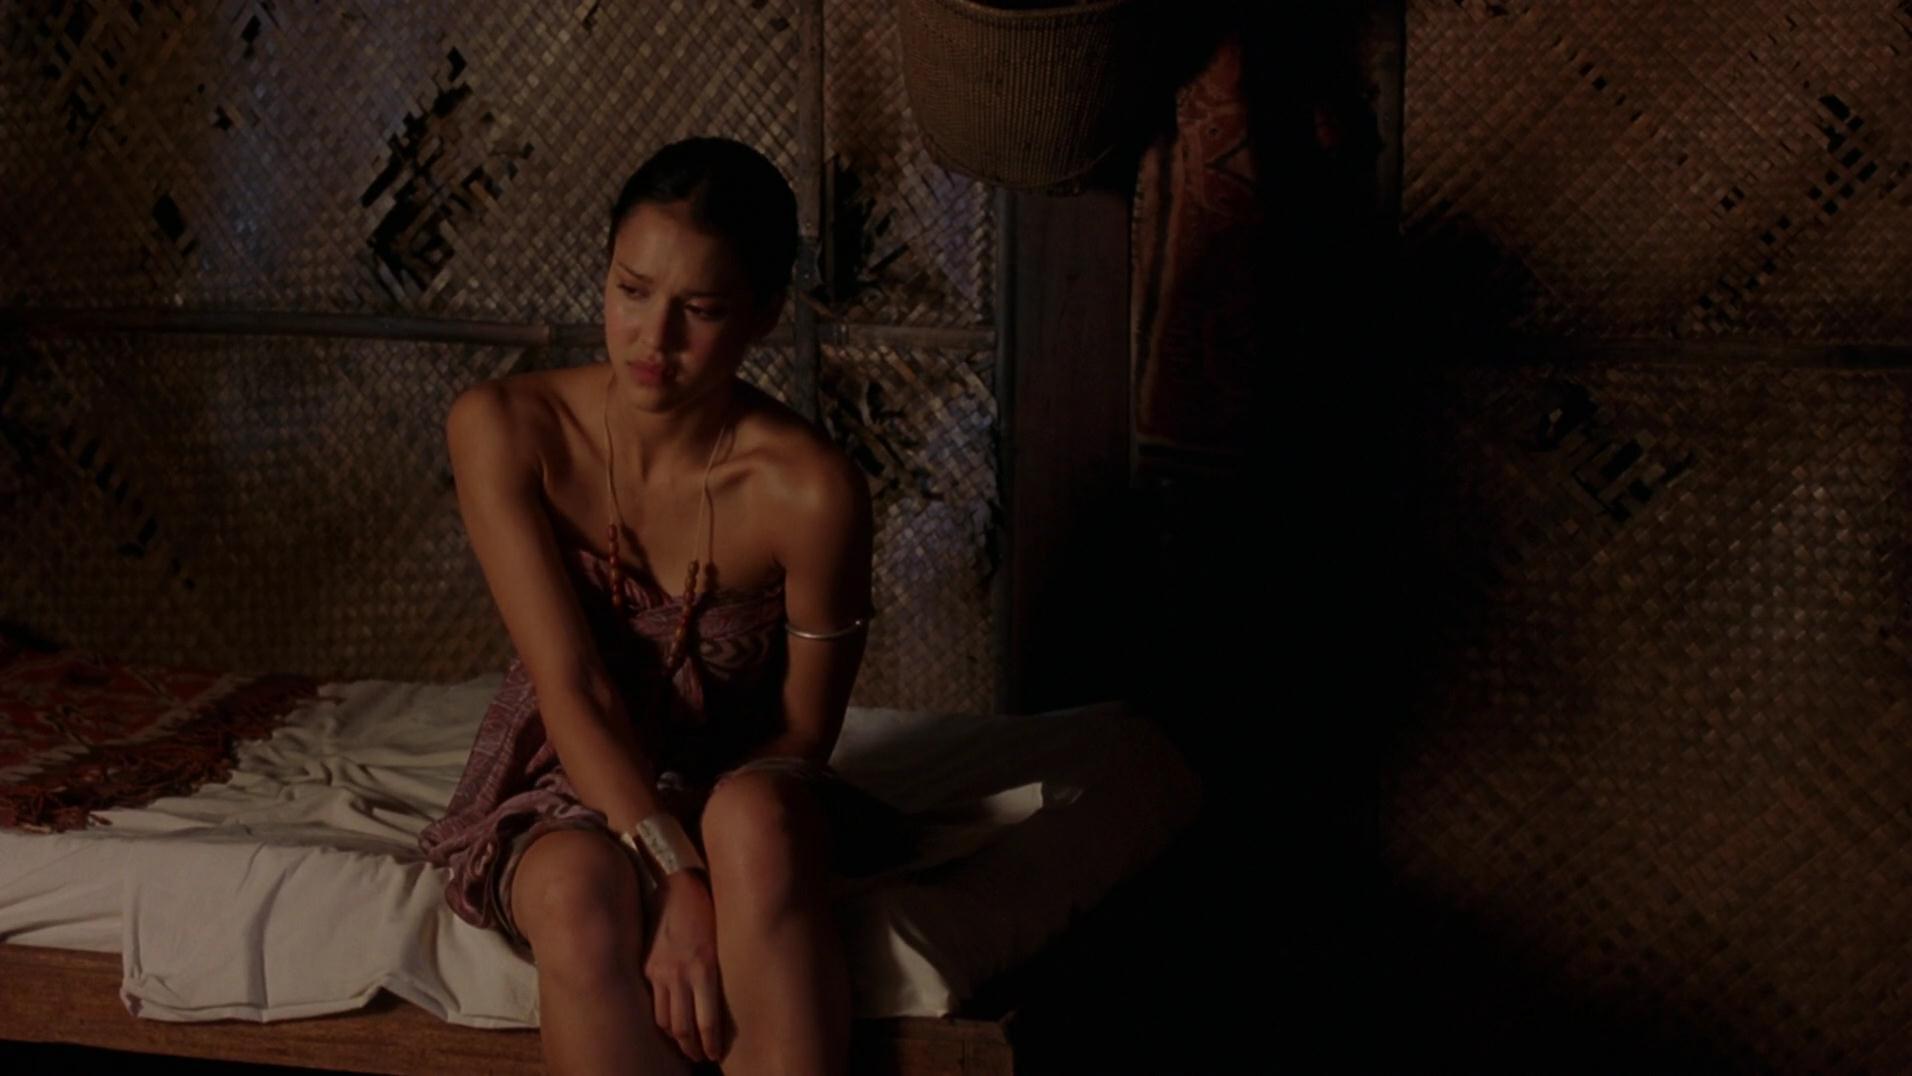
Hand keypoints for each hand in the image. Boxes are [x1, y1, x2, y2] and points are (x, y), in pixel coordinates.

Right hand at [644, 869, 727, 1062]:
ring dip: (675, 1039)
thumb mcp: (722, 944)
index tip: (715, 1056)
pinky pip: (653, 1002)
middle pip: (682, 1028)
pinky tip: (669, 1025)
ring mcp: (660, 972)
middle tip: (700, 1057)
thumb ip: (719, 976)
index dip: (711, 1045)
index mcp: (705, 969)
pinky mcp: (647, 967)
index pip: (707, 1022)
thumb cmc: (710, 912)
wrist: (679, 886)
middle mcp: (681, 974)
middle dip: (692, 1048)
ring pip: (664, 1020)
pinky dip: (660, 1019)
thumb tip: (724, 1007)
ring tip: (685, 1047)